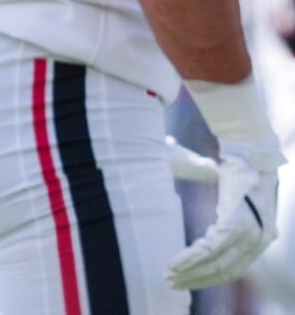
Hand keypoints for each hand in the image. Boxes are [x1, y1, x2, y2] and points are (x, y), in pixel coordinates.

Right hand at [167, 133, 282, 289]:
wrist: (249, 149)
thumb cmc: (237, 166)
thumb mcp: (227, 194)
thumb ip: (216, 207)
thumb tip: (195, 206)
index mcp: (261, 236)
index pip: (235, 267)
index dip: (210, 276)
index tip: (188, 280)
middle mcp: (261, 239)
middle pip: (227, 271)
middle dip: (197, 280)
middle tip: (172, 283)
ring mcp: (251, 234)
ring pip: (217, 264)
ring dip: (190, 272)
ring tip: (169, 275)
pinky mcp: (238, 225)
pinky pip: (210, 249)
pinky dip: (190, 258)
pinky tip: (174, 263)